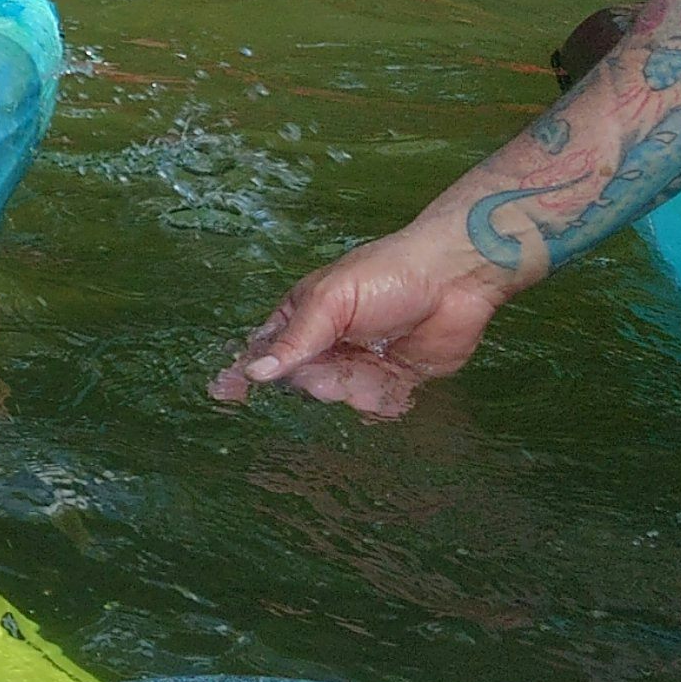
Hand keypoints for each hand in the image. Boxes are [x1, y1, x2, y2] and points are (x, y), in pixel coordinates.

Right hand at [210, 219, 515, 417]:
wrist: (455, 279)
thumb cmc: (385, 276)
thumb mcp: (331, 301)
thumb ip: (295, 340)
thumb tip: (255, 372)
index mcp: (304, 317)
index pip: (266, 350)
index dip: (245, 370)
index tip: (225, 392)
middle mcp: (328, 343)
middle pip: (303, 381)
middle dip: (318, 380)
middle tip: (338, 366)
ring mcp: (360, 362)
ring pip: (339, 396)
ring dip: (355, 388)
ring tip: (379, 361)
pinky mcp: (394, 379)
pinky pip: (376, 405)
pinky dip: (383, 400)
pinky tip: (397, 379)